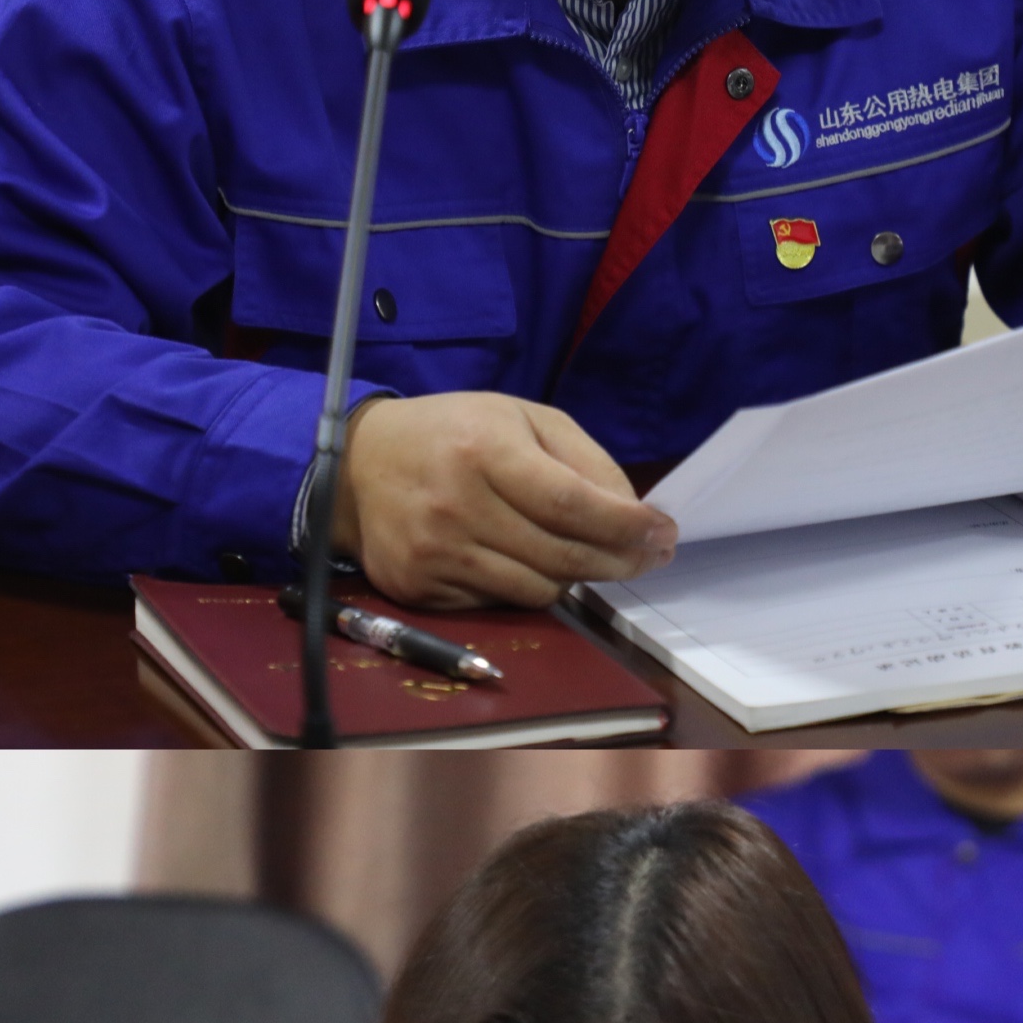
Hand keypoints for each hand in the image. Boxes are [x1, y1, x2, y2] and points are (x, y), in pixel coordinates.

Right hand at [329, 391, 674, 608]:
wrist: (358, 464)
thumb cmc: (456, 434)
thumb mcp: (524, 419)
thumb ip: (585, 461)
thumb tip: (634, 514)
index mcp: (484, 452)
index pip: (572, 505)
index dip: (627, 527)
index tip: (664, 534)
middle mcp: (455, 506)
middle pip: (563, 556)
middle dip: (620, 561)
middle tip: (649, 555)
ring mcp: (434, 553)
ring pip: (538, 590)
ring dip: (575, 577)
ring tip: (583, 553)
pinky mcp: (419, 587)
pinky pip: (500, 603)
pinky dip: (526, 586)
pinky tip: (523, 559)